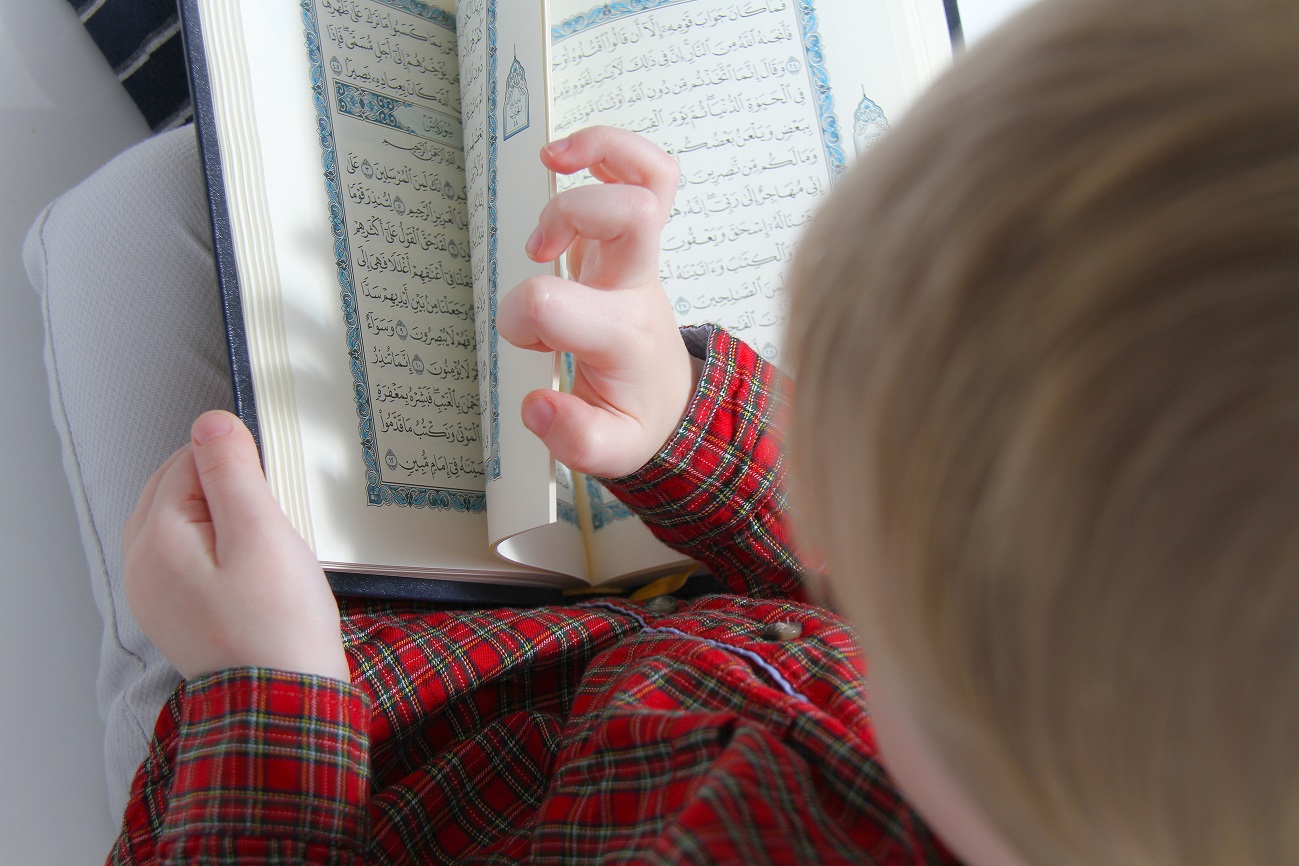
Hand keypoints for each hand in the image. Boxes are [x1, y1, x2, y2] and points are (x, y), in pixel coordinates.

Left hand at [122, 411, 349, 682]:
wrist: (285, 703)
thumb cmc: (279, 623)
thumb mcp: (262, 534)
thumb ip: (233, 473)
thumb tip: (210, 421)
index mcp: (156, 540)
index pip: (186, 462)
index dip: (236, 461)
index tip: (277, 486)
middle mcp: (142, 565)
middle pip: (175, 489)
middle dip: (222, 485)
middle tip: (274, 509)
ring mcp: (155, 594)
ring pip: (180, 522)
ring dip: (220, 514)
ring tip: (266, 536)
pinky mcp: (177, 613)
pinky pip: (188, 556)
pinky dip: (217, 545)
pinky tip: (251, 563)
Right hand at [498, 126, 696, 477]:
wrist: (671, 401)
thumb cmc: (634, 415)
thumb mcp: (608, 450)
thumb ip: (573, 438)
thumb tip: (537, 404)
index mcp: (623, 337)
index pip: (559, 303)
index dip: (521, 314)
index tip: (525, 339)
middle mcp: (637, 286)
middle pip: (630, 214)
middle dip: (566, 216)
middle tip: (538, 253)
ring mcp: (641, 256)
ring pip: (648, 178)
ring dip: (593, 159)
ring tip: (552, 170)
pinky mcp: (637, 238)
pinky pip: (648, 170)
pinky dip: (608, 147)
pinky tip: (567, 156)